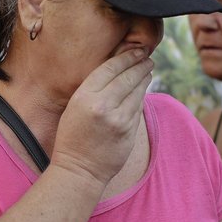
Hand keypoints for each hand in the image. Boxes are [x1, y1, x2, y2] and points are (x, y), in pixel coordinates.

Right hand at [51, 48, 153, 186]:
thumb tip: (116, 71)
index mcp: (84, 97)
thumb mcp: (74, 108)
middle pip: (127, 77)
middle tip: (147, 57)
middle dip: (140, 64)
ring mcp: (119, 119)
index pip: (110, 68)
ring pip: (137, 91)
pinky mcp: (130, 131)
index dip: (126, 57)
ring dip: (144, 78)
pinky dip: (141, 96)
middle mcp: (102, 105)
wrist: (79, 170)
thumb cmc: (72, 138)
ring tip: (148, 69)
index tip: (136, 50)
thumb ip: (92, 90)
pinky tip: (143, 90)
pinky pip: (138, 107)